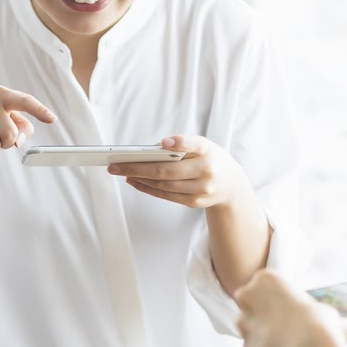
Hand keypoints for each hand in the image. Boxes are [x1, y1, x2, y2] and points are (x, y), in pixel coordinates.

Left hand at [107, 135, 246, 208]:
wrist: (231, 185)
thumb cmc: (211, 159)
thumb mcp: (205, 146)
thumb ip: (185, 144)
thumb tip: (156, 148)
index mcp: (209, 152)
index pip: (194, 145)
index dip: (179, 143)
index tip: (162, 144)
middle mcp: (207, 172)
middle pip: (168, 171)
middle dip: (138, 167)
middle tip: (116, 163)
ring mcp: (200, 190)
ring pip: (164, 185)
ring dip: (139, 179)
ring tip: (120, 171)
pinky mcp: (194, 202)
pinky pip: (166, 195)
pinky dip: (147, 188)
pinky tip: (133, 181)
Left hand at [235, 270, 346, 346]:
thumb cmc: (320, 326)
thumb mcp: (329, 313)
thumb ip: (329, 318)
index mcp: (266, 279)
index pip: (267, 283)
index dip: (279, 296)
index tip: (291, 306)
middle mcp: (248, 297)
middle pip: (252, 302)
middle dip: (265, 312)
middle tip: (287, 324)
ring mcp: (244, 323)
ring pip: (249, 325)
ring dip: (264, 332)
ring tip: (287, 342)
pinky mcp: (245, 346)